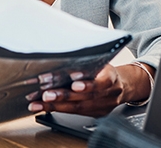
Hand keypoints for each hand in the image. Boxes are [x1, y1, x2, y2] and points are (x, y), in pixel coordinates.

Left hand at [27, 63, 152, 116]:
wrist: (123, 86)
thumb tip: (66, 45)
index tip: (74, 82)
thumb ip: (89, 59)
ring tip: (38, 103)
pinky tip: (42, 107)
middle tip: (47, 94)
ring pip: (78, 108)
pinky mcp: (94, 114)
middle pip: (86, 97)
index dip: (88, 84)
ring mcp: (102, 106)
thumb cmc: (107, 70)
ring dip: (55, 106)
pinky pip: (74, 113)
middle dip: (64, 96)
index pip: (102, 82)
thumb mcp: (102, 61)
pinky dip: (56, 110)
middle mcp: (108, 94)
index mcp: (112, 78)